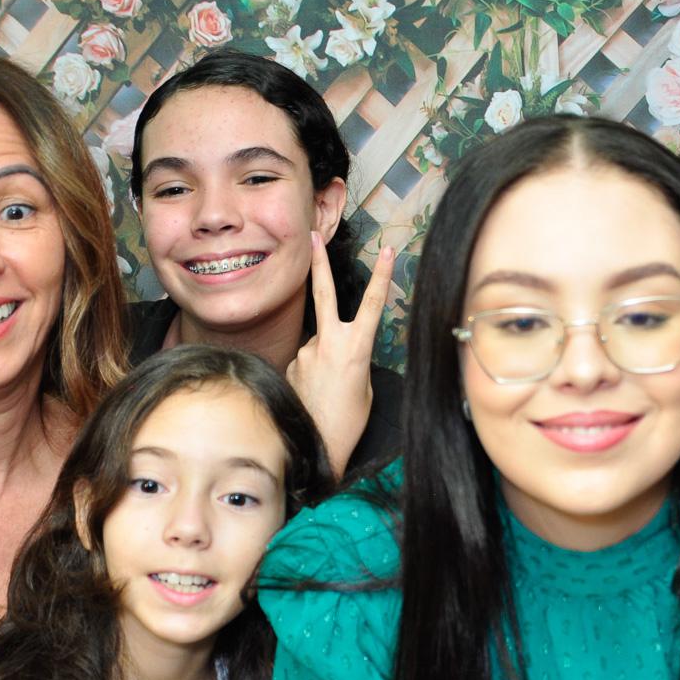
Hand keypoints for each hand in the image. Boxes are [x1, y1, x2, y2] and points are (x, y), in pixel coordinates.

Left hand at [286, 233, 394, 476]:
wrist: (317, 444)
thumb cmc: (350, 419)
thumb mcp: (365, 384)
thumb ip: (353, 357)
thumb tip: (337, 349)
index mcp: (356, 347)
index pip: (373, 303)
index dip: (383, 275)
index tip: (388, 250)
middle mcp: (328, 342)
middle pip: (324, 292)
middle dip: (320, 262)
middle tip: (313, 236)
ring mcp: (306, 351)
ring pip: (319, 342)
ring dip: (325, 359)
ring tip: (329, 391)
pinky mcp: (292, 364)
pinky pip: (308, 360)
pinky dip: (314, 373)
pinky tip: (316, 394)